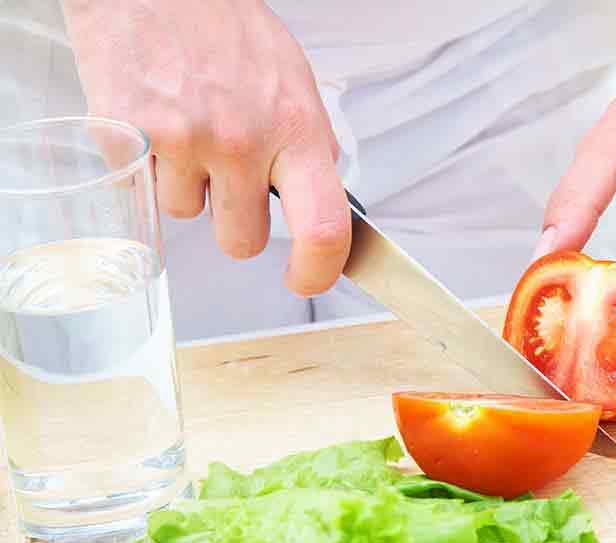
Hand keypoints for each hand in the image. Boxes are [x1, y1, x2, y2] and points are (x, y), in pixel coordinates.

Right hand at [61, 0, 348, 294]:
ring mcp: (184, 141)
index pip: (324, 226)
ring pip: (185, 215)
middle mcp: (243, 141)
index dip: (318, 270)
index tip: (306, 279)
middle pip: (241, 242)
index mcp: (296, 129)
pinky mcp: (127, 138)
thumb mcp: (292, 81)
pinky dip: (145, 164)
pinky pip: (140, 187)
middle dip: (232, 220)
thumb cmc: (226, 27)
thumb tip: (317, 200)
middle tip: (225, 174)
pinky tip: (153, 118)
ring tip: (186, 124)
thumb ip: (305, 145)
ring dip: (186, 184)